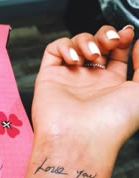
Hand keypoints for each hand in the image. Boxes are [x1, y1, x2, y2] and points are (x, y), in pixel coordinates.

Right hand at [32, 25, 137, 154]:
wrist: (81, 140)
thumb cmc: (111, 123)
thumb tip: (138, 44)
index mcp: (110, 86)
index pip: (115, 54)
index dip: (120, 40)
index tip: (126, 35)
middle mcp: (88, 82)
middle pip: (95, 46)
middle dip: (103, 36)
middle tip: (109, 42)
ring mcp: (68, 79)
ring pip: (75, 45)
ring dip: (85, 41)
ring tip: (91, 55)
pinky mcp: (50, 78)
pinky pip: (53, 51)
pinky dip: (64, 46)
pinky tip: (73, 58)